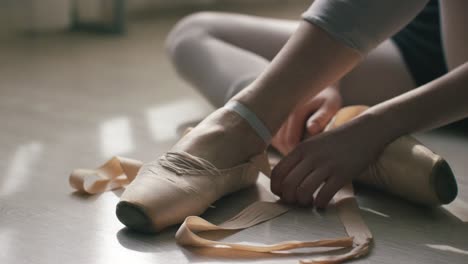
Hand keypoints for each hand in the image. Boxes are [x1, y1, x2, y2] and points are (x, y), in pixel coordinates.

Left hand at [270, 113, 386, 207]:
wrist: (366, 131)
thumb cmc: (338, 141)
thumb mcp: (313, 144)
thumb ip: (300, 158)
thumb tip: (286, 179)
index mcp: (301, 149)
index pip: (278, 172)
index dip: (276, 187)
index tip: (282, 194)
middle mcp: (311, 156)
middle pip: (288, 184)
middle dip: (288, 198)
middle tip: (295, 201)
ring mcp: (327, 164)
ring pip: (303, 191)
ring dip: (303, 202)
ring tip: (309, 202)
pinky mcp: (342, 173)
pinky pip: (324, 195)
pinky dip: (320, 203)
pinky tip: (322, 202)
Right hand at [271, 86, 341, 154]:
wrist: (316, 83)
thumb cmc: (327, 98)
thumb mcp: (330, 106)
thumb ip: (322, 117)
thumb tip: (312, 129)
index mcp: (295, 111)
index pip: (289, 141)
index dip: (297, 151)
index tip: (308, 155)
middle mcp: (281, 111)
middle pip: (280, 141)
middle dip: (289, 151)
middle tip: (303, 155)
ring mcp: (274, 113)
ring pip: (273, 138)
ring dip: (283, 146)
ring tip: (298, 147)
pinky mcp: (271, 115)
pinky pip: (271, 134)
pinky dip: (279, 141)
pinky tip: (291, 139)